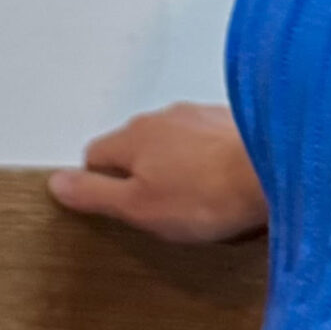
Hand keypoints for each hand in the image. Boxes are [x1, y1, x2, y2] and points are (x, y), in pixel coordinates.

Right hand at [49, 102, 269, 244]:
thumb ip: (95, 194)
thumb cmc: (208, 193)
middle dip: (142, 175)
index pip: (95, 155)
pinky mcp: (231, 123)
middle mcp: (161, 118)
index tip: (116, 208)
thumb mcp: (139, 208)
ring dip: (178, 166)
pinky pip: (207, 143)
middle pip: (135, 146)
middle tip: (159, 213)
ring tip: (198, 204)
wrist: (273, 170)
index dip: (100, 184)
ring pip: (173, 143)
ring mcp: (198, 116)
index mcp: (132, 136)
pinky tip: (225, 188)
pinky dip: (210, 162)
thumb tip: (57, 182)